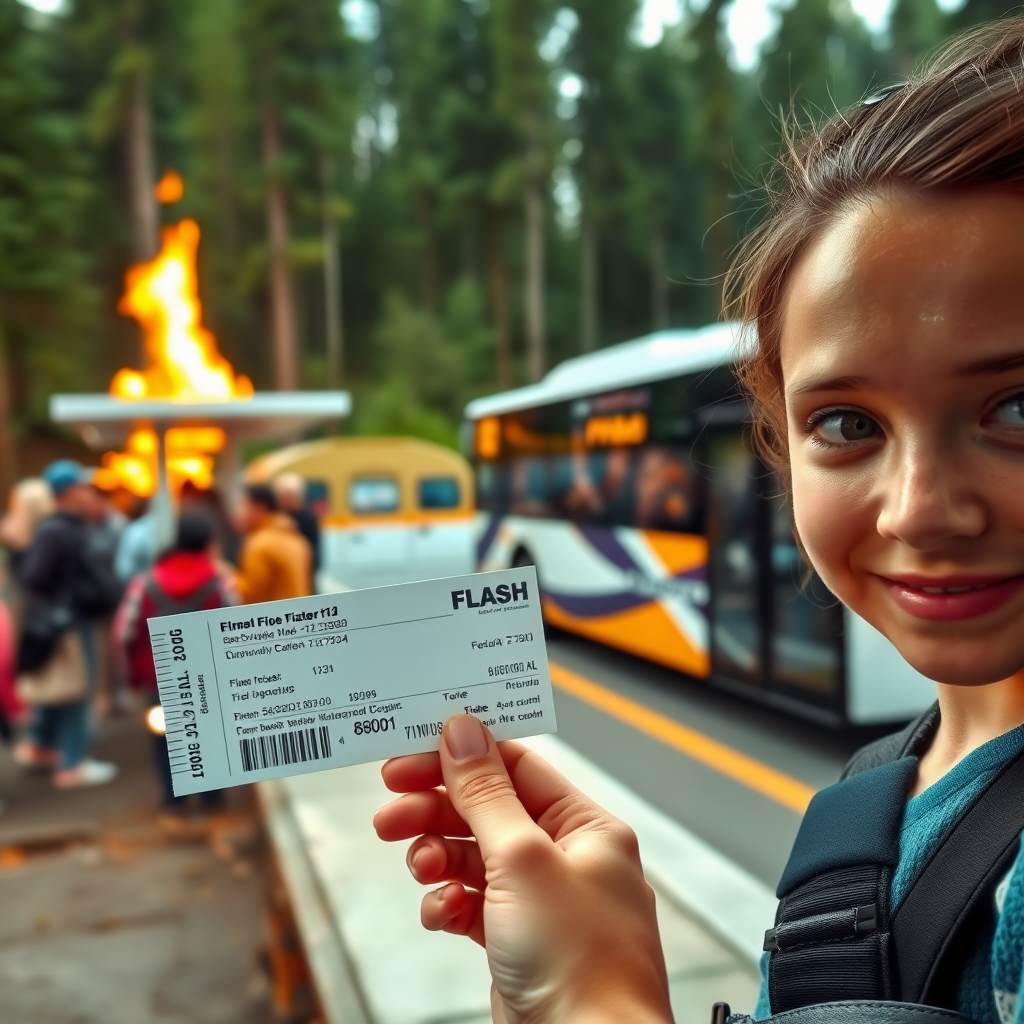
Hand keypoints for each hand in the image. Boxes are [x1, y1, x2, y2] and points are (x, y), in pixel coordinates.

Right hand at [373, 715, 672, 1023]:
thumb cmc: (579, 959)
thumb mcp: (522, 859)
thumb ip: (485, 794)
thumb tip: (462, 730)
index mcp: (586, 825)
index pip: (516, 767)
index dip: (461, 757)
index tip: (408, 756)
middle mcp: (566, 857)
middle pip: (487, 811)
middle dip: (437, 811)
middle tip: (390, 814)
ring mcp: (541, 902)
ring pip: (474, 858)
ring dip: (438, 858)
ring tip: (420, 868)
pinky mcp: (517, 940)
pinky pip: (471, 905)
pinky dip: (449, 905)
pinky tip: (442, 914)